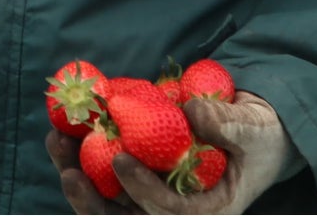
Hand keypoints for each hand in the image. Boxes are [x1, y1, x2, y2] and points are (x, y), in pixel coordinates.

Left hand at [47, 93, 297, 215]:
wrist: (257, 133)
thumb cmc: (260, 134)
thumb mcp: (255, 128)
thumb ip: (227, 123)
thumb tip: (190, 111)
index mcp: (209, 212)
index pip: (170, 213)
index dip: (143, 190)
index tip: (120, 157)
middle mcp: (178, 214)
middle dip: (93, 200)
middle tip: (68, 170)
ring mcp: (155, 202)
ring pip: (109, 206)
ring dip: (78, 180)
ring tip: (57, 143)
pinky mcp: (140, 184)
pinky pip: (105, 184)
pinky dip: (82, 163)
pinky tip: (65, 136)